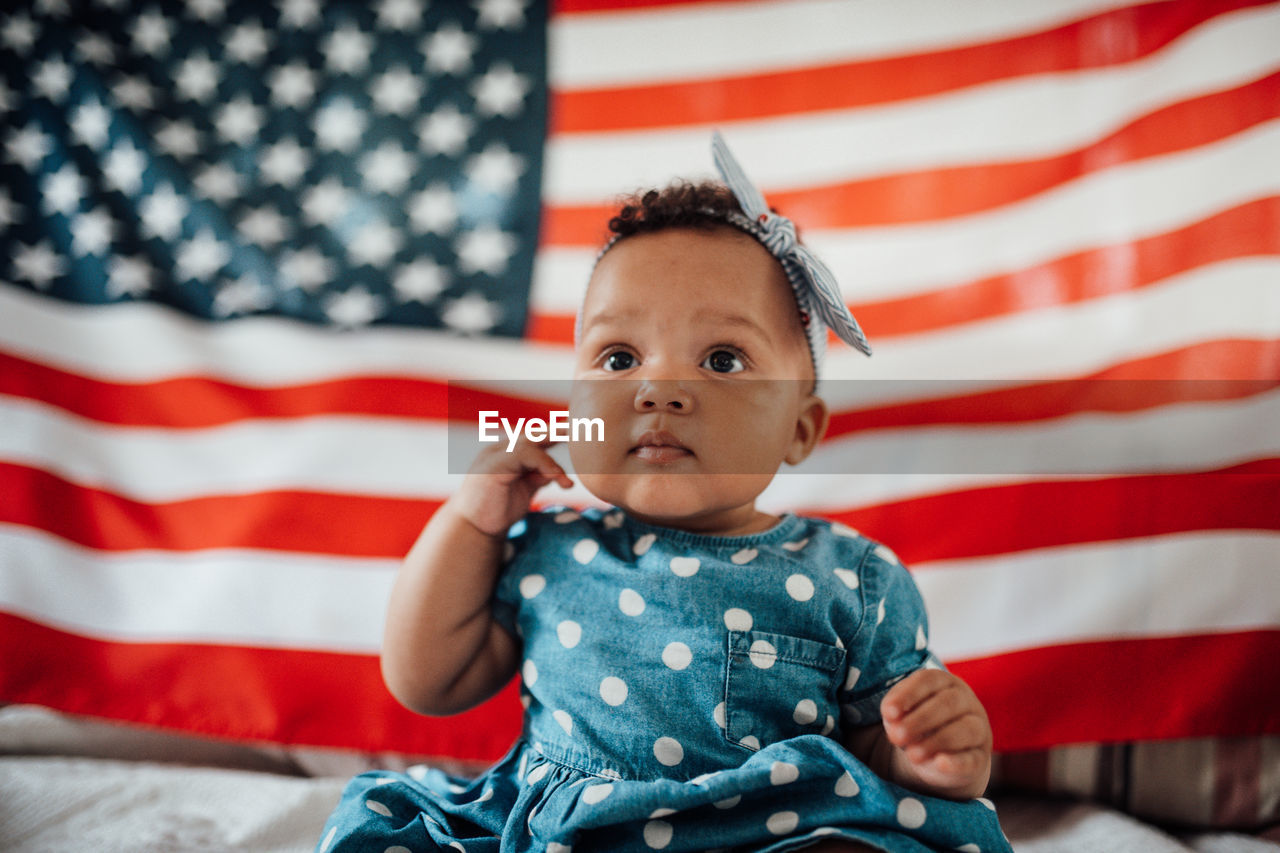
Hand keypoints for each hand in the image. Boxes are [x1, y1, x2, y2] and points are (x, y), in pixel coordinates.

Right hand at [450, 436, 573, 536]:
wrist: (472, 529)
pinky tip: (560, 481)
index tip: (582, 436)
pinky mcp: (493, 464)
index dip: (557, 434)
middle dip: (560, 430)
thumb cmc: (497, 512)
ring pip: (531, 442)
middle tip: (585, 431)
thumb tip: (557, 472)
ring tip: (568, 482)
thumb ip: (538, 477)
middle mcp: (501, 448)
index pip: (536, 437)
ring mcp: (495, 454)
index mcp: (508, 453)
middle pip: (534, 432)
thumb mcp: (524, 490)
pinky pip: (524, 454)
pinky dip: (546, 465)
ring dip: (554, 461)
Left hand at [880, 669, 991, 799]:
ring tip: (912, 754)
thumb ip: (894, 710)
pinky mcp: (979, 757)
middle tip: (897, 736)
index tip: (888, 712)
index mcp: (943, 682)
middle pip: (948, 703)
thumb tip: (890, 714)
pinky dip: (957, 762)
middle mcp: (965, 700)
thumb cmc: (917, 724)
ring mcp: (978, 728)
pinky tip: (940, 763)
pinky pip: (973, 758)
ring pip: (966, 729)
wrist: (940, 756)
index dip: (908, 695)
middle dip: (920, 720)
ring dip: (937, 741)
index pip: (928, 680)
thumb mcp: (902, 713)